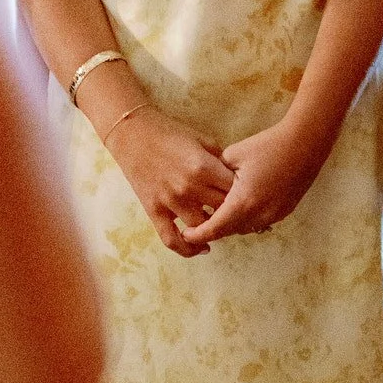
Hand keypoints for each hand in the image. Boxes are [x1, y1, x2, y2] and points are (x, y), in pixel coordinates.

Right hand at [106, 106, 236, 255]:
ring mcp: (171, 201)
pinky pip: (171, 239)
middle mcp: (190, 188)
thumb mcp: (203, 140)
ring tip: (222, 226)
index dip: (246, 195)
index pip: (236, 191)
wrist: (133, 133)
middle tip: (240, 214)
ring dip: (214, 230)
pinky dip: (187, 249)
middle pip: (223, 211)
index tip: (249, 197)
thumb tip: (238, 179)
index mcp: (204, 167)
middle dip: (234, 214)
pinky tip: (202, 248)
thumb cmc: (170, 133)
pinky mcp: (154, 211)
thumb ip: (221, 161)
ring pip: (202, 229)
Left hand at [183, 116, 330, 243]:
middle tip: (198, 222)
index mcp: (242, 202)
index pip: (213, 228)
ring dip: (231, 224)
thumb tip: (206, 184)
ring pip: (244, 228)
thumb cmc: (268, 145)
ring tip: (220, 211)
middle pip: (228, 232)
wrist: (305, 143)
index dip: (197, 234)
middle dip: (213, 229)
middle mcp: (259, 214)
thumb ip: (215, 175)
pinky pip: (259, 222)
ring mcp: (274, 215)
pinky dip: (247, 218)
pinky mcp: (284, 212)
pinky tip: (243, 204)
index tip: (186, 234)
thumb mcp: (232, 155)